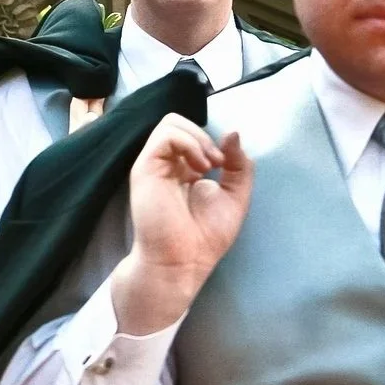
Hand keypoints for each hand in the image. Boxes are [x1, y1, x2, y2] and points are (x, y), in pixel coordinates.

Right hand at [112, 116, 251, 335]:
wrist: (182, 261)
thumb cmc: (204, 237)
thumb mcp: (236, 195)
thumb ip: (239, 165)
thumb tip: (233, 133)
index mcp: (183, 171)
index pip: (192, 136)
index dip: (211, 141)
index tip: (225, 164)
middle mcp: (166, 166)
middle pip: (177, 123)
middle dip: (203, 135)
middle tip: (217, 163)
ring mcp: (154, 166)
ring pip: (170, 123)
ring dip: (197, 138)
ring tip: (209, 165)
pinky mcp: (145, 169)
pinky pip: (165, 135)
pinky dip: (189, 143)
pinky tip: (200, 167)